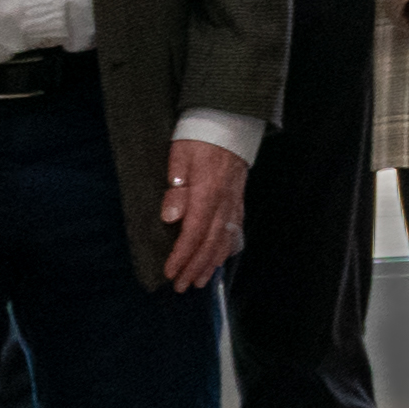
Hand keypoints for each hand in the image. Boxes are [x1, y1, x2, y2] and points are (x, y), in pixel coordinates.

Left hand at [159, 139, 251, 289]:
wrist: (229, 121)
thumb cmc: (199, 137)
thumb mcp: (180, 156)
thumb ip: (176, 188)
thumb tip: (170, 218)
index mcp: (207, 194)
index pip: (194, 233)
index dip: (182, 256)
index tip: (170, 273)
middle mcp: (224, 203)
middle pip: (210, 243)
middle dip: (196, 267)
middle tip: (182, 286)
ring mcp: (234, 203)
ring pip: (225, 240)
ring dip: (212, 263)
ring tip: (200, 281)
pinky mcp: (238, 200)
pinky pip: (235, 230)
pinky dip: (228, 249)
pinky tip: (221, 258)